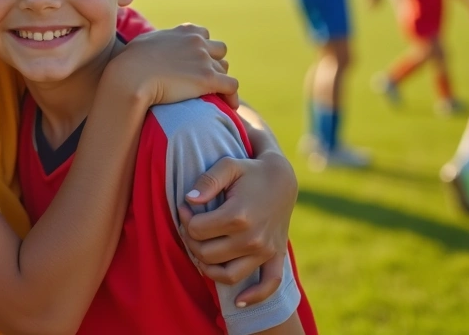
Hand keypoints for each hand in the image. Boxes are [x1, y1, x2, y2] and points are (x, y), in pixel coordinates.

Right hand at [106, 24, 238, 108]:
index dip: (201, 49)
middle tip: (204, 80)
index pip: (204, 35)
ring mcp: (204, 59)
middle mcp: (197, 42)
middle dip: (214, 63)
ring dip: (220, 80)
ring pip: (224, 69)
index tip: (195, 63)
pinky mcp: (208, 79)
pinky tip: (229, 105)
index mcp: (184, 32)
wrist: (131, 76)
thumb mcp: (144, 43)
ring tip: (213, 94)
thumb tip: (150, 47)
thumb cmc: (130, 62)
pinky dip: (232, 95)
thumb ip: (156, 42)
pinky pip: (232, 86)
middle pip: (219, 51)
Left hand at [176, 151, 296, 305]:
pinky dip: (253, 296)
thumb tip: (189, 200)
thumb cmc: (251, 171)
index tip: (185, 207)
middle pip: (206, 253)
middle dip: (190, 239)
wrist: (284, 178)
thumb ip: (207, 181)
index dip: (185, 218)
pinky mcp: (275, 257)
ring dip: (207, 266)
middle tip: (190, 225)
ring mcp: (265, 251)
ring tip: (201, 248)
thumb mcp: (228, 166)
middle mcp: (252, 238)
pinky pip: (268, 285)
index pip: (196, 229)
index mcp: (238, 216)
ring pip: (226, 274)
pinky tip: (237, 301)